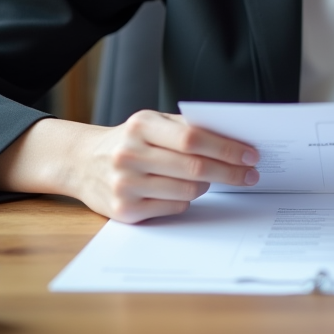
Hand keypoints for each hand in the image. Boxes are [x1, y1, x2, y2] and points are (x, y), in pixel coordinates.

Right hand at [68, 110, 259, 223]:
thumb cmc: (129, 141)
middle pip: (194, 167)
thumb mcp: (152, 122)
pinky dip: (186, 200)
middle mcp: (130, 155)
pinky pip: (174, 207)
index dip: (226, 148)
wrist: (83, 162)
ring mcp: (125, 185)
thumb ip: (187, 127)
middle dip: (230, 173)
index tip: (250, 155)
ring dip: (208, 186)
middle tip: (250, 175)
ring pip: (188, 191)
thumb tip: (234, 139)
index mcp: (141, 126)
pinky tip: (183, 191)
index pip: (193, 138)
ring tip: (210, 179)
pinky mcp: (125, 211)